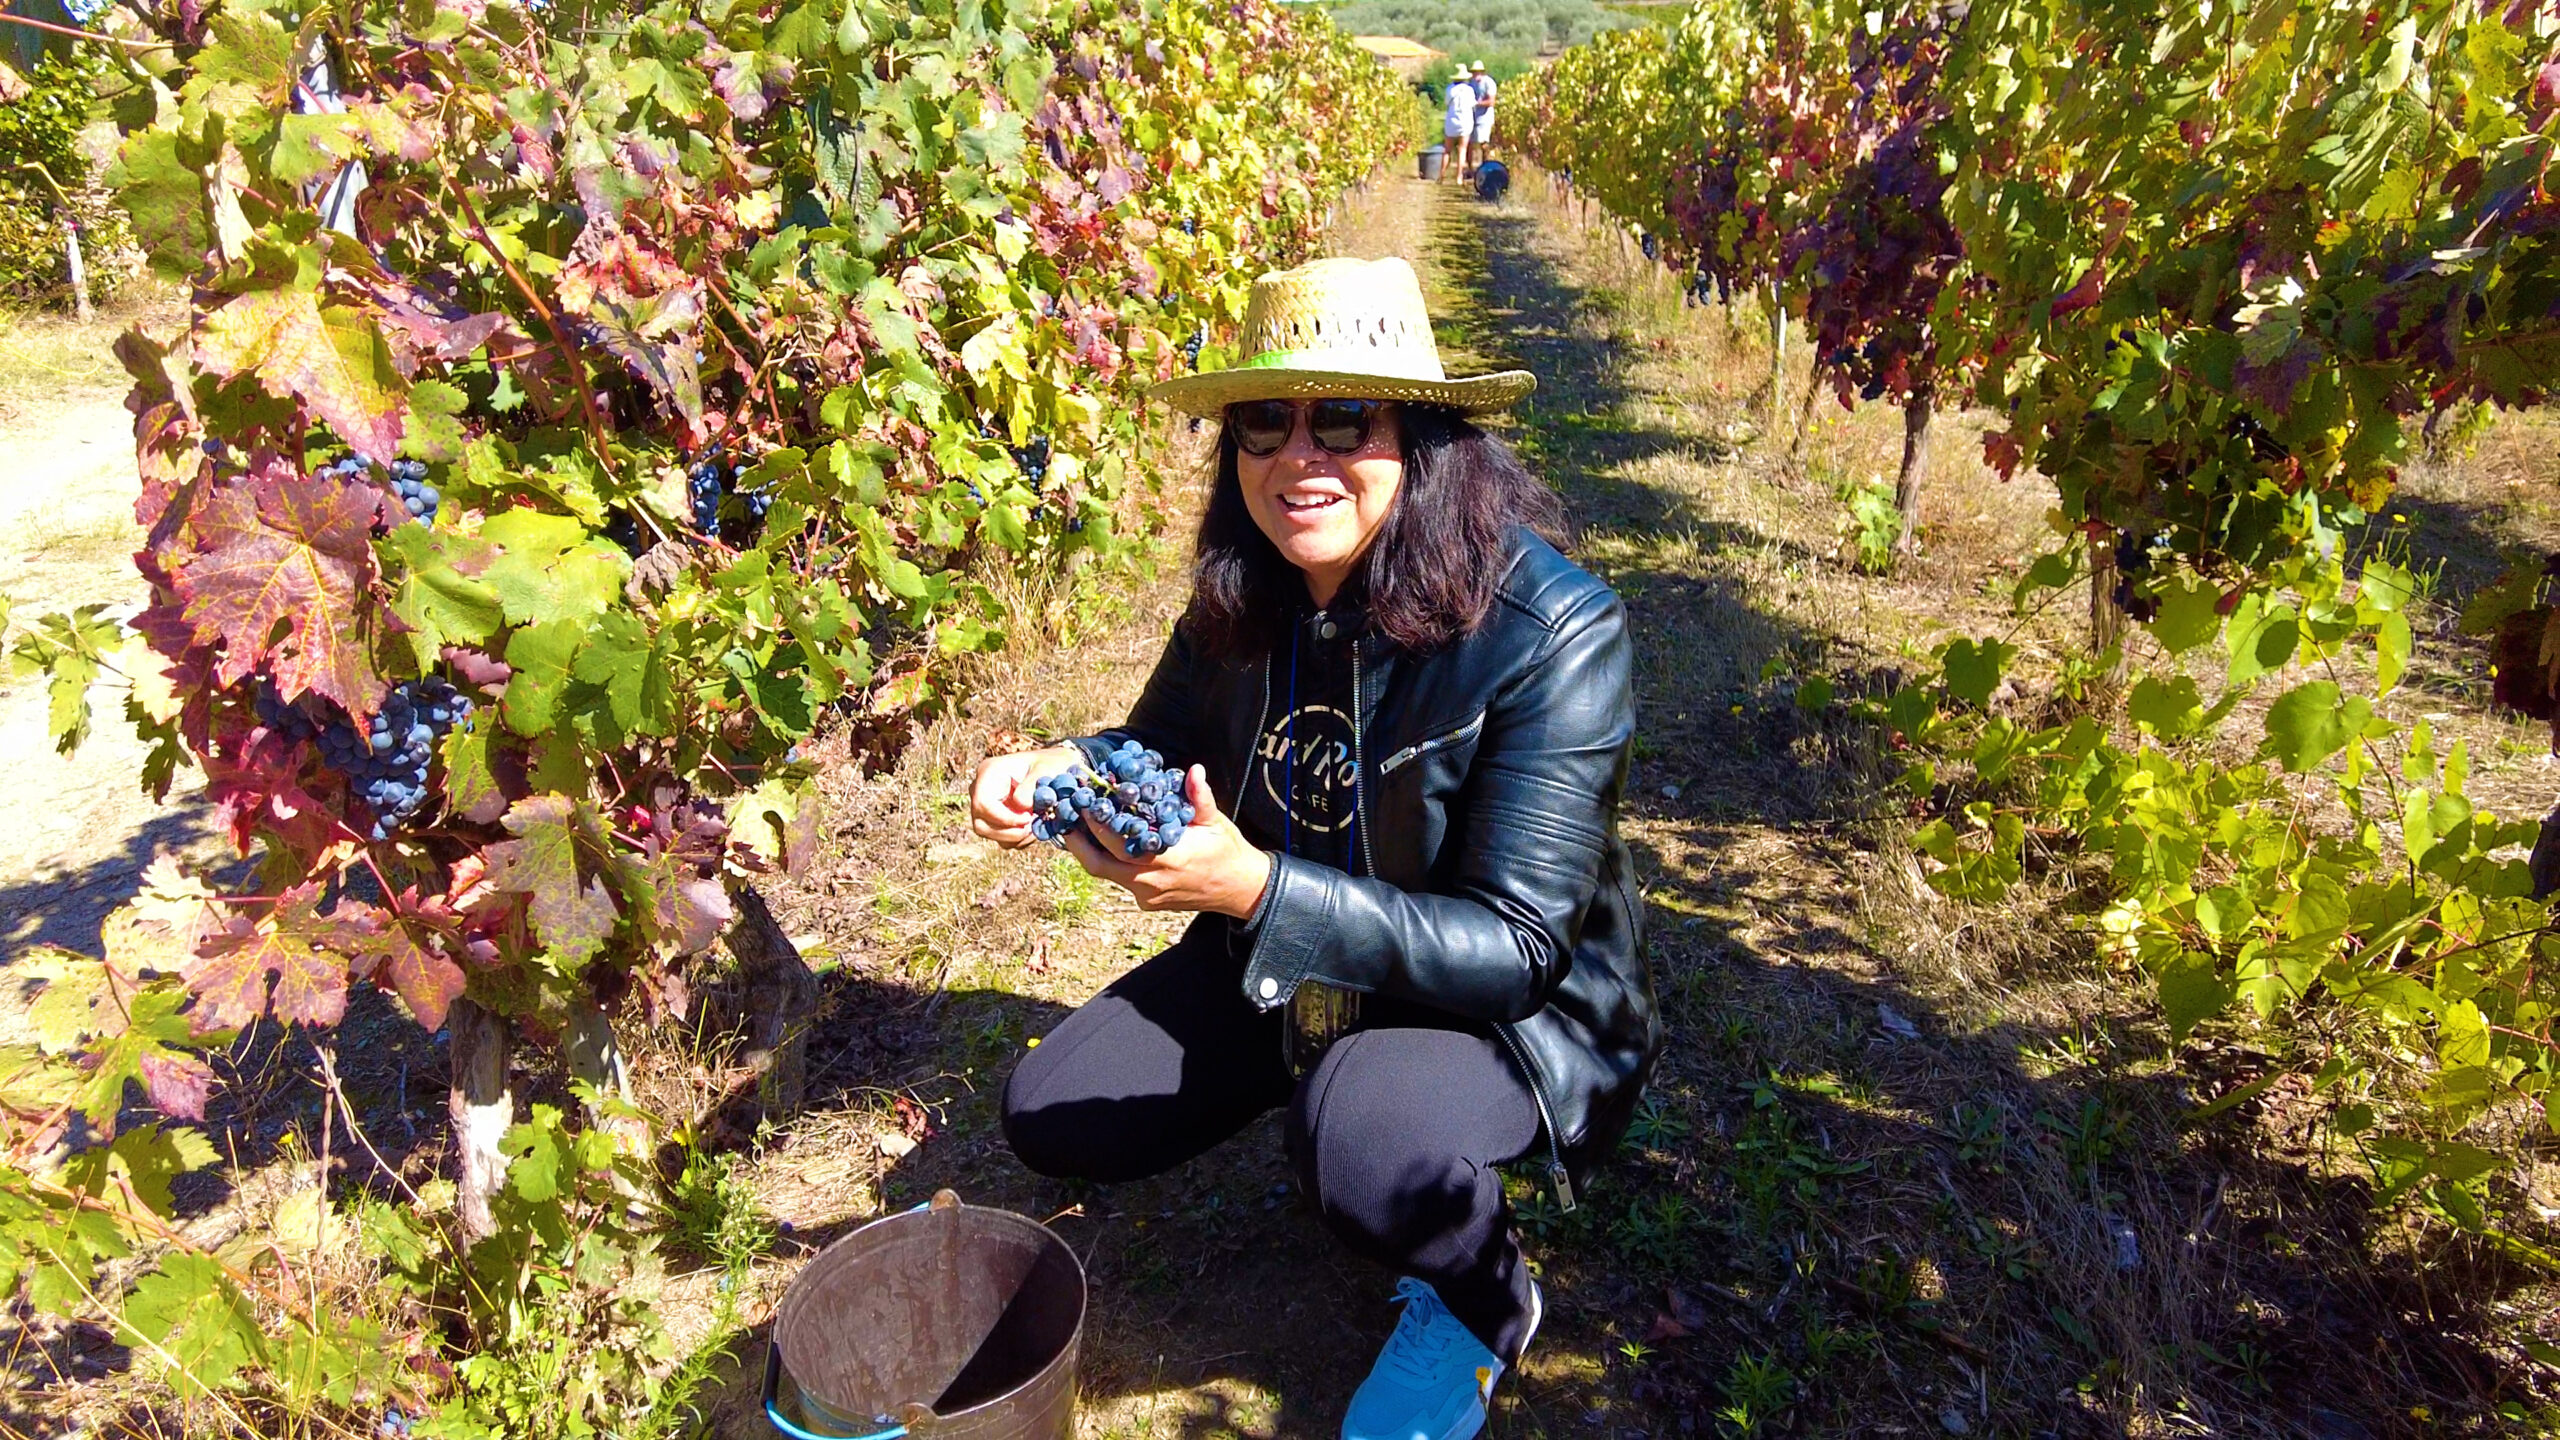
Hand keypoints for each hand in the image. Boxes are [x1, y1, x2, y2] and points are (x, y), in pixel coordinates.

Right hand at [969, 743, 1084, 848]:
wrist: (1057, 771)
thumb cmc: (1050, 765)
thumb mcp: (1047, 768)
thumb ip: (1033, 785)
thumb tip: (1020, 804)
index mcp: (989, 771)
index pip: (983, 803)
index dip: (1004, 818)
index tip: (1028, 818)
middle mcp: (981, 789)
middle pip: (981, 824)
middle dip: (1009, 832)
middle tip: (1033, 827)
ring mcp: (986, 806)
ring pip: (989, 834)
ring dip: (1015, 837)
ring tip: (1036, 825)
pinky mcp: (995, 820)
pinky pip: (1001, 839)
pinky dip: (1019, 840)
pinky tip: (1034, 827)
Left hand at [1061, 764, 1269, 917]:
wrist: (1239, 889)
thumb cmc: (1225, 850)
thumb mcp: (1215, 822)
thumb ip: (1200, 798)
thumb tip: (1194, 770)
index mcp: (1168, 858)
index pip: (1120, 842)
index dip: (1097, 824)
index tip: (1084, 802)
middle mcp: (1151, 880)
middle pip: (1100, 864)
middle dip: (1078, 841)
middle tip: (1065, 817)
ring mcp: (1147, 895)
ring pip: (1106, 874)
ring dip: (1089, 851)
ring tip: (1075, 828)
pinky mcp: (1147, 903)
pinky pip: (1120, 880)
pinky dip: (1109, 861)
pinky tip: (1102, 843)